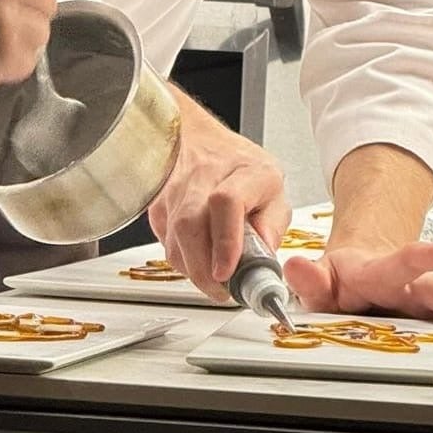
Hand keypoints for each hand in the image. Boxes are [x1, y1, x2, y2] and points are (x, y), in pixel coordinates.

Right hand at [148, 92, 289, 301]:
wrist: (199, 141)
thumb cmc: (242, 169)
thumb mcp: (274, 191)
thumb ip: (272, 226)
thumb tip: (263, 260)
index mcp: (246, 171)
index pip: (227, 201)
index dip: (226, 241)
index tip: (227, 272)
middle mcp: (206, 176)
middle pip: (191, 225)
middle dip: (203, 270)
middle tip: (222, 291)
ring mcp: (177, 188)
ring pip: (174, 239)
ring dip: (193, 269)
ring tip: (214, 278)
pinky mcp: (158, 205)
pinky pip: (165, 242)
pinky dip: (182, 260)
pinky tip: (199, 259)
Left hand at [284, 243, 432, 332]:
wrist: (357, 268)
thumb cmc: (338, 279)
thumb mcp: (318, 278)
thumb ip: (308, 277)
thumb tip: (294, 266)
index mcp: (377, 273)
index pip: (400, 263)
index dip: (425, 257)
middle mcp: (405, 285)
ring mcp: (420, 301)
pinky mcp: (429, 314)